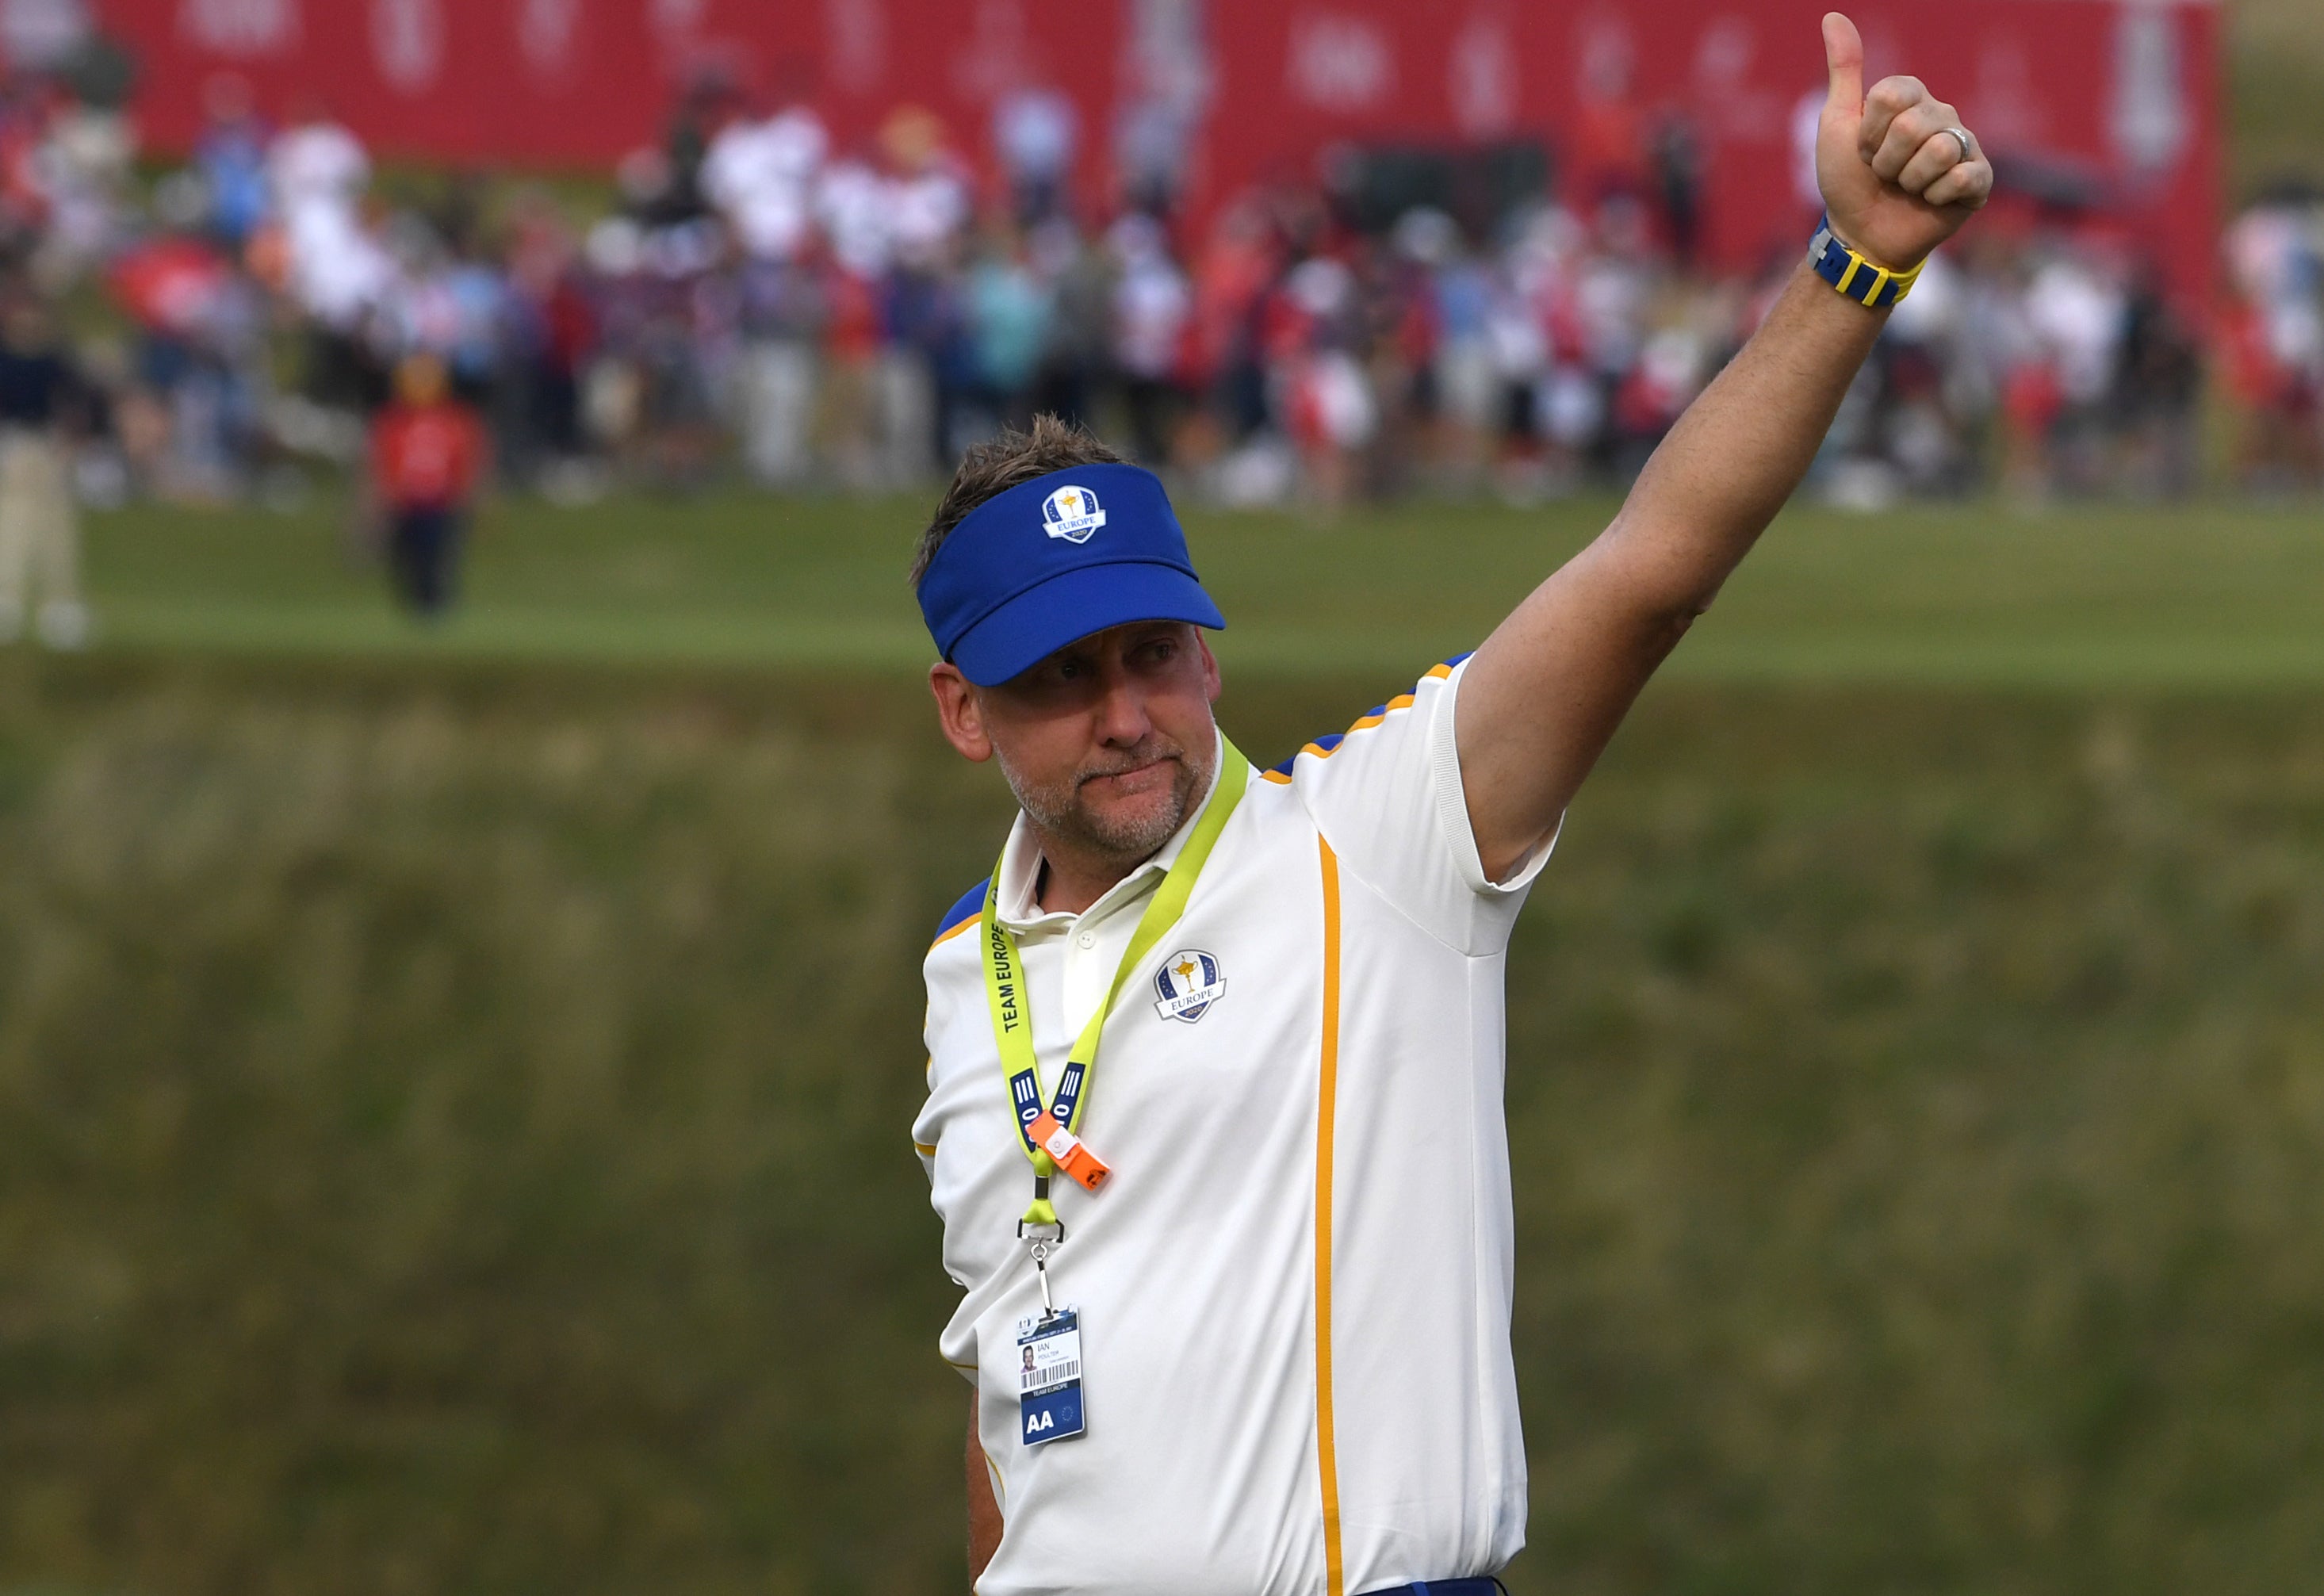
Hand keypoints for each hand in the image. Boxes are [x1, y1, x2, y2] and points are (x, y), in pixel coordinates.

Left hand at [1815, 12, 1992, 270]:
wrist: (1860, 235)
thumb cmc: (1846, 181)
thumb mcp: (1836, 123)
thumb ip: (1844, 70)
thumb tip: (1832, 16)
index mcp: (1912, 97)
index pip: (1893, 96)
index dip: (1869, 132)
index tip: (1864, 150)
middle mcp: (1942, 115)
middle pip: (1913, 126)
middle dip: (1887, 161)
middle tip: (1885, 175)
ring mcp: (1964, 146)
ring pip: (1939, 151)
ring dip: (1910, 181)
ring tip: (1906, 189)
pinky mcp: (1979, 181)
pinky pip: (1964, 177)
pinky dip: (1936, 197)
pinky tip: (1931, 202)